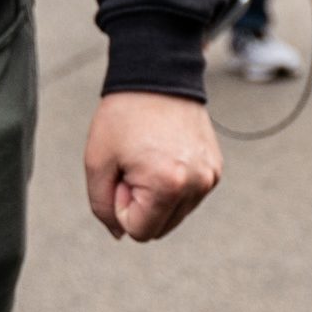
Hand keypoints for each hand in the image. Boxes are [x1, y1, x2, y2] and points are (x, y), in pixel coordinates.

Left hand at [84, 89, 221, 240]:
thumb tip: (121, 234)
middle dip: (140, 205)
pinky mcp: (215, 168)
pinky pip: (189, 197)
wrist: (157, 77)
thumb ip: (102, 207)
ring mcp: (210, 176)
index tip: (122, 173)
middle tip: (134, 167)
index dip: (121, 206)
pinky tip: (165, 156)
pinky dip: (174, 186)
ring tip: (150, 160)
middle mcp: (197, 184)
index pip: (139, 232)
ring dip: (157, 197)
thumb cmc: (123, 117)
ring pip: (175, 215)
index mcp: (168, 185)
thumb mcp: (96, 163)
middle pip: (160, 228)